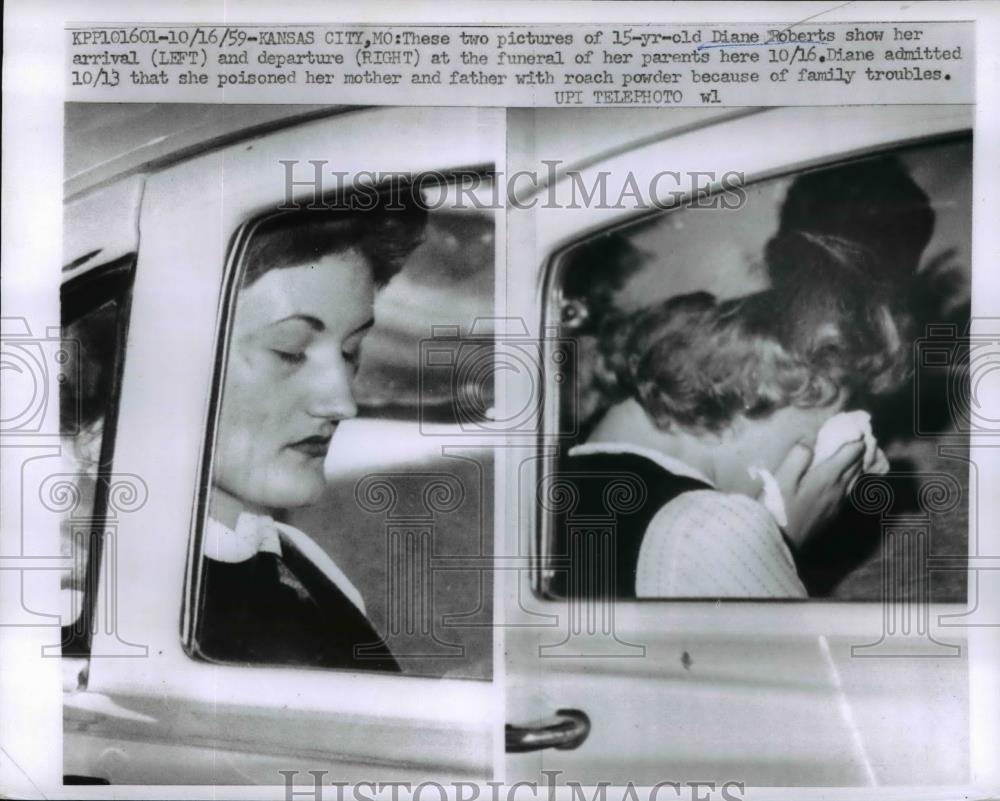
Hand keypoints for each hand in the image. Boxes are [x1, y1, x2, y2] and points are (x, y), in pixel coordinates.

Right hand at [773, 435, 866, 549]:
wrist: (779, 542)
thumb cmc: (777, 507)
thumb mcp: (781, 478)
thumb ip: (797, 457)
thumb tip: (809, 443)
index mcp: (827, 476)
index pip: (851, 453)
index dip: (855, 439)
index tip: (856, 428)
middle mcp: (838, 489)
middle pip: (856, 466)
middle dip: (859, 451)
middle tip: (859, 439)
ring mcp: (837, 504)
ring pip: (854, 480)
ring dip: (857, 466)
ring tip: (855, 456)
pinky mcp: (832, 515)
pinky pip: (848, 492)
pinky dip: (850, 480)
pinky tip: (843, 480)